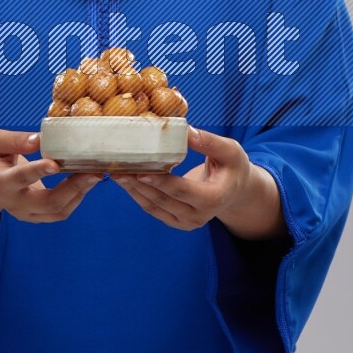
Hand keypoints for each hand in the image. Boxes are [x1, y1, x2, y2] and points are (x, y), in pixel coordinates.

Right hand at [0, 129, 101, 222]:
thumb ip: (13, 140)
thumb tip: (40, 139)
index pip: (20, 178)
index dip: (38, 172)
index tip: (56, 163)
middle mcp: (13, 203)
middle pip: (47, 202)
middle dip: (72, 188)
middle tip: (92, 172)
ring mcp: (25, 213)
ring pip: (58, 211)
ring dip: (79, 193)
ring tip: (95, 174)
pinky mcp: (36, 215)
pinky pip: (60, 212)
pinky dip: (76, 197)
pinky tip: (86, 180)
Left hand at [113, 126, 279, 235]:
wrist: (236, 189)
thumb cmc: (233, 166)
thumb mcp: (230, 150)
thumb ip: (209, 141)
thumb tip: (185, 130)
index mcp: (214, 199)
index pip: (182, 191)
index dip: (160, 181)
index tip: (141, 170)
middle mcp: (199, 216)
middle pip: (163, 200)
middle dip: (139, 184)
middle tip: (118, 167)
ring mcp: (187, 222)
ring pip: (154, 207)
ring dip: (133, 190)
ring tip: (116, 172)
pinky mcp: (177, 221)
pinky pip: (153, 209)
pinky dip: (138, 195)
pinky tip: (126, 180)